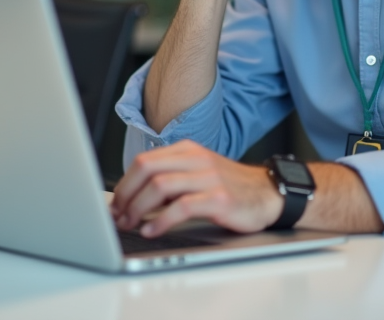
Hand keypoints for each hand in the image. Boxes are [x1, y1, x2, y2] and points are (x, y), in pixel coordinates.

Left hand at [110, 140, 284, 236]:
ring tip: (131, 224)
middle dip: (126, 194)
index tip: (115, 205)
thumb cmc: (230, 187)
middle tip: (118, 216)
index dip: (124, 184)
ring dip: (138, 208)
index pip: (144, 161)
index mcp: (187, 151)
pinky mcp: (219, 198)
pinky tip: (152, 231)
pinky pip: (182, 206)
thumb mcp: (197, 175)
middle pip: (147, 169)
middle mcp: (196, 159)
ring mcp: (208, 177)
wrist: (268, 193)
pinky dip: (161, 221)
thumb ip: (169, 181)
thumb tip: (133, 199)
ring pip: (160, 186)